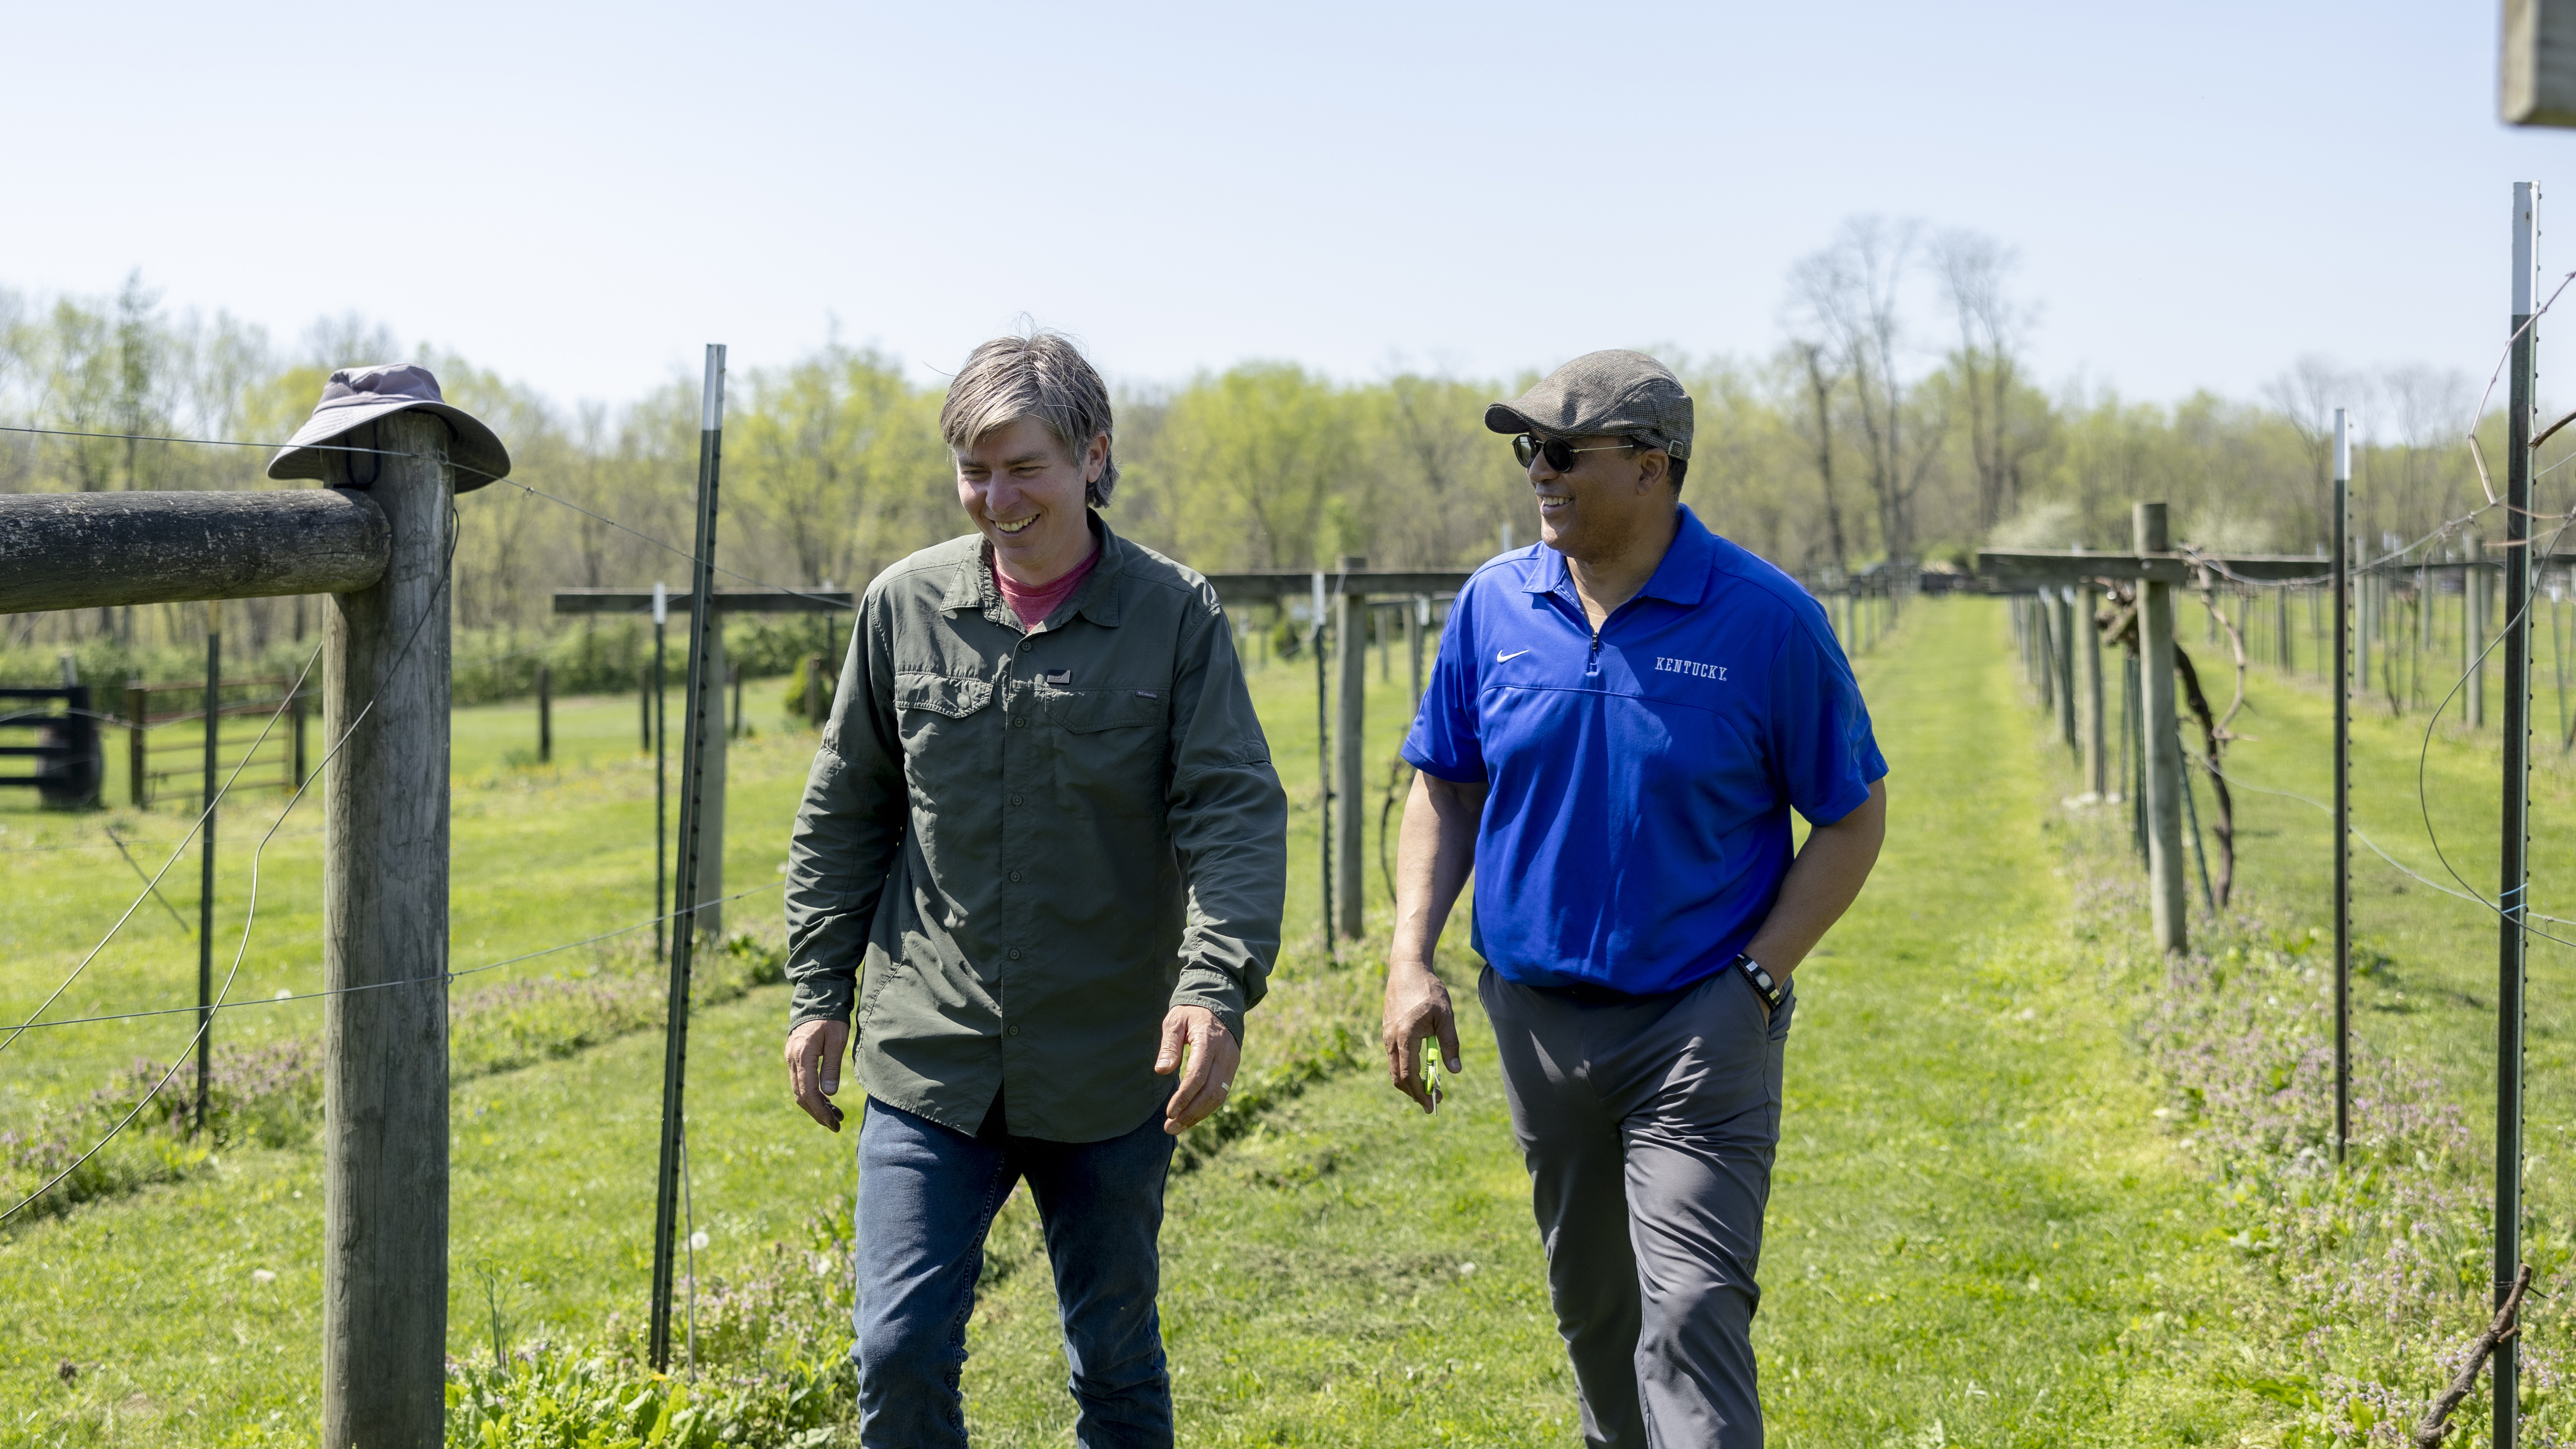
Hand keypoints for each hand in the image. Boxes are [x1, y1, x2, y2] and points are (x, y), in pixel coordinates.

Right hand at [784, 1018, 851, 1131]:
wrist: (816, 999)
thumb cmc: (830, 1018)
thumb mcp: (837, 1040)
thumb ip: (832, 1066)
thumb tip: (829, 1094)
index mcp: (802, 1055)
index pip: (808, 1091)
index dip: (820, 1110)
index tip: (834, 1123)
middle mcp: (792, 1059)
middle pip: (801, 1095)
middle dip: (818, 1113)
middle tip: (836, 1126)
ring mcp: (791, 1059)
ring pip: (799, 1090)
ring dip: (815, 1106)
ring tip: (835, 1116)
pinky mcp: (794, 1058)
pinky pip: (800, 1082)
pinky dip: (812, 1094)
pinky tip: (826, 1101)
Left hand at [1154, 1005, 1239, 1134]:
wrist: (1218, 1005)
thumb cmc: (1190, 1014)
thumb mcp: (1175, 1021)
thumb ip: (1169, 1046)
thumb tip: (1162, 1071)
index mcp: (1209, 1041)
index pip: (1198, 1075)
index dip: (1184, 1096)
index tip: (1169, 1112)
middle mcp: (1225, 1055)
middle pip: (1211, 1092)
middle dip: (1190, 1113)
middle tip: (1170, 1127)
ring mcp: (1231, 1063)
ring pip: (1218, 1097)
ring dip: (1198, 1115)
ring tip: (1177, 1127)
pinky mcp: (1232, 1069)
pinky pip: (1221, 1094)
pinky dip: (1206, 1108)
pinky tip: (1190, 1116)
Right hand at [1381, 959, 1460, 1114]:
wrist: (1406, 968)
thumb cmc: (1428, 990)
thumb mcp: (1445, 1016)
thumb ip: (1450, 1043)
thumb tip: (1455, 1071)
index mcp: (1405, 1036)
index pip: (1409, 1075)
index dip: (1420, 1093)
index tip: (1432, 1105)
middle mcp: (1391, 1039)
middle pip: (1398, 1077)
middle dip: (1415, 1092)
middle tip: (1433, 1100)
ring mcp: (1386, 1035)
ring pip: (1394, 1068)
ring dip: (1410, 1082)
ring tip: (1429, 1087)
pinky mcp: (1387, 1031)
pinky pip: (1394, 1057)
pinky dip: (1405, 1068)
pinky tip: (1420, 1067)